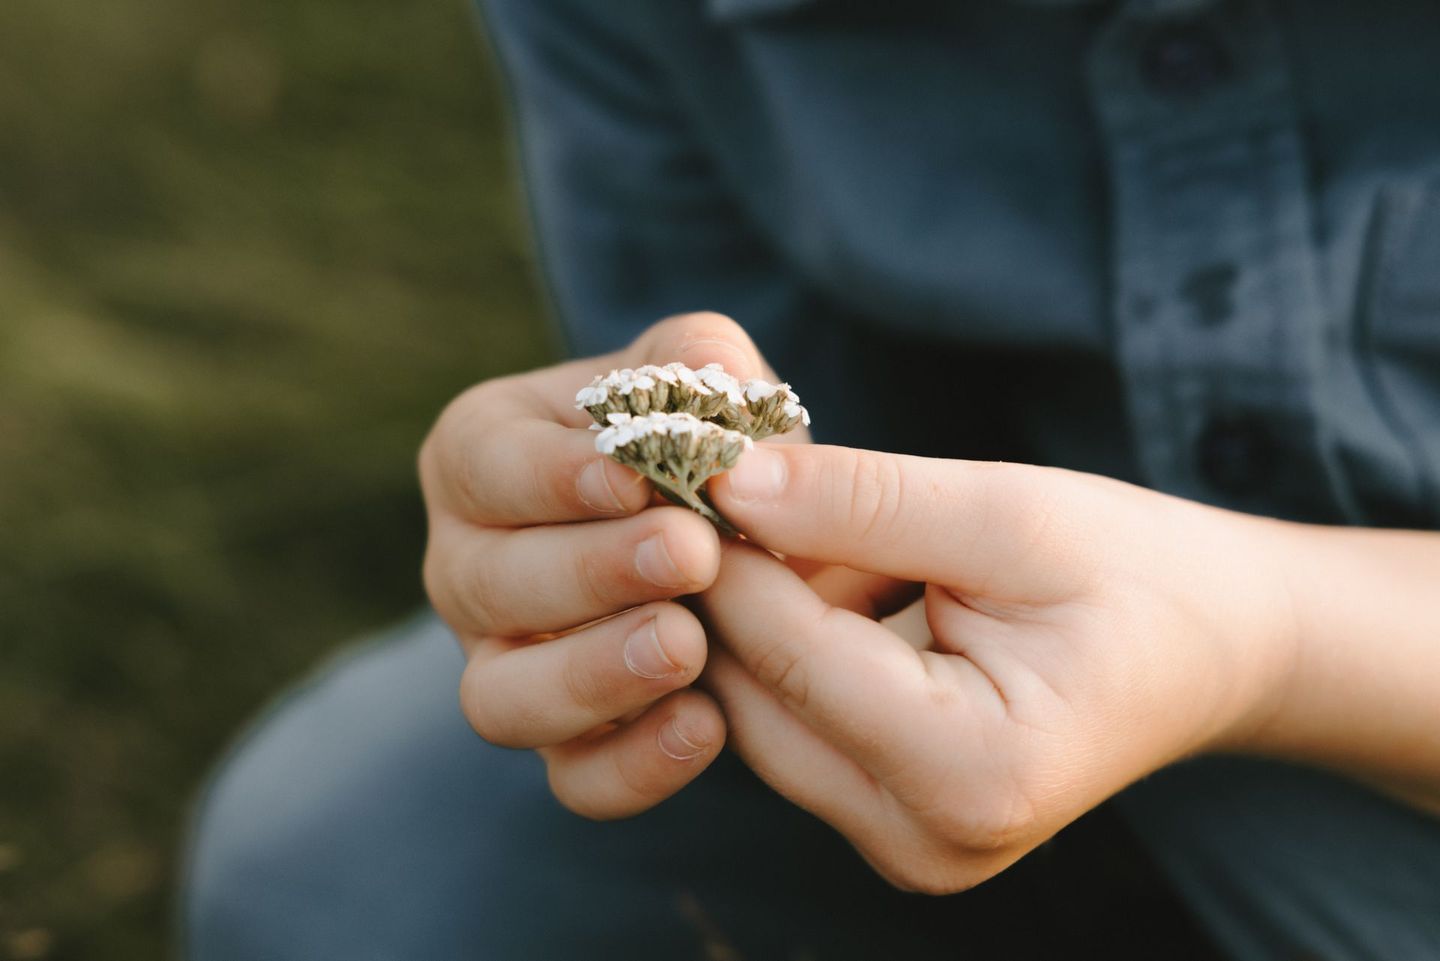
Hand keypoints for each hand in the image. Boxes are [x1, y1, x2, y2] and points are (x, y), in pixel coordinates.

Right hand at [419, 313, 808, 818]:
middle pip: (488, 584)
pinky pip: (576, 779)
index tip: (636, 479)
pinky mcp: (565, 744)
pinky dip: (634, 766)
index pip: (484, 466)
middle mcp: (468, 568)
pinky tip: (708, 727)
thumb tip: (709, 380)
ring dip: (591, 676)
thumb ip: (699, 361)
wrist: (739, 531)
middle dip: (590, 572)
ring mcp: (505, 665)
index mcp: (480, 457)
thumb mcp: (702, 377)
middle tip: (689, 554)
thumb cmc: (700, 437)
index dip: (552, 477)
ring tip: (687, 645)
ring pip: (502, 699)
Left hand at [697, 446, 1298, 891]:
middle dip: (730, 586)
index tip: (683, 466)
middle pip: (757, 698)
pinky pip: (796, 723)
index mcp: (971, 773)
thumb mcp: (1007, 513)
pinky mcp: (891, 824)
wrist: (1213, 647)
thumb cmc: (1135, 573)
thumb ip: (863, 501)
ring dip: (761, 611)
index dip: (724, 556)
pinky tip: (833, 570)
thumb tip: (729, 479)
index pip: (790, 656)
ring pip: (762, 711)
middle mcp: (924, 840)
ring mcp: (906, 846)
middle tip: (715, 477)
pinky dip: (795, 641)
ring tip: (802, 516)